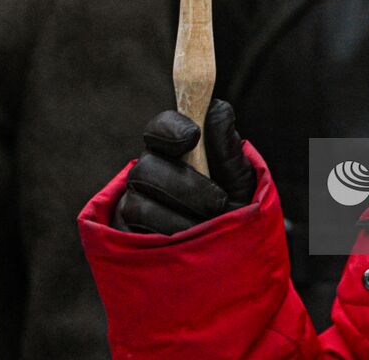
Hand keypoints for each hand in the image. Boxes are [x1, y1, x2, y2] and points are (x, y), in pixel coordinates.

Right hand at [114, 99, 255, 233]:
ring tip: (207, 227)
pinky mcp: (127, 238)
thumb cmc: (236, 214)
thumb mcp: (241, 182)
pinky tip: (188, 241)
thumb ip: (227, 148)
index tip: (192, 136)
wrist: (234, 261)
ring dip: (178, 217)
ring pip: (137, 203)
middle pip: (145, 167)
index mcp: (175, 154)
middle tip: (218, 202)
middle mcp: (150, 177)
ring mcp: (135, 207)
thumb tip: (217, 108)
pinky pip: (134, 234)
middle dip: (183, 184)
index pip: (159, 129)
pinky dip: (166, 236)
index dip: (170, 129)